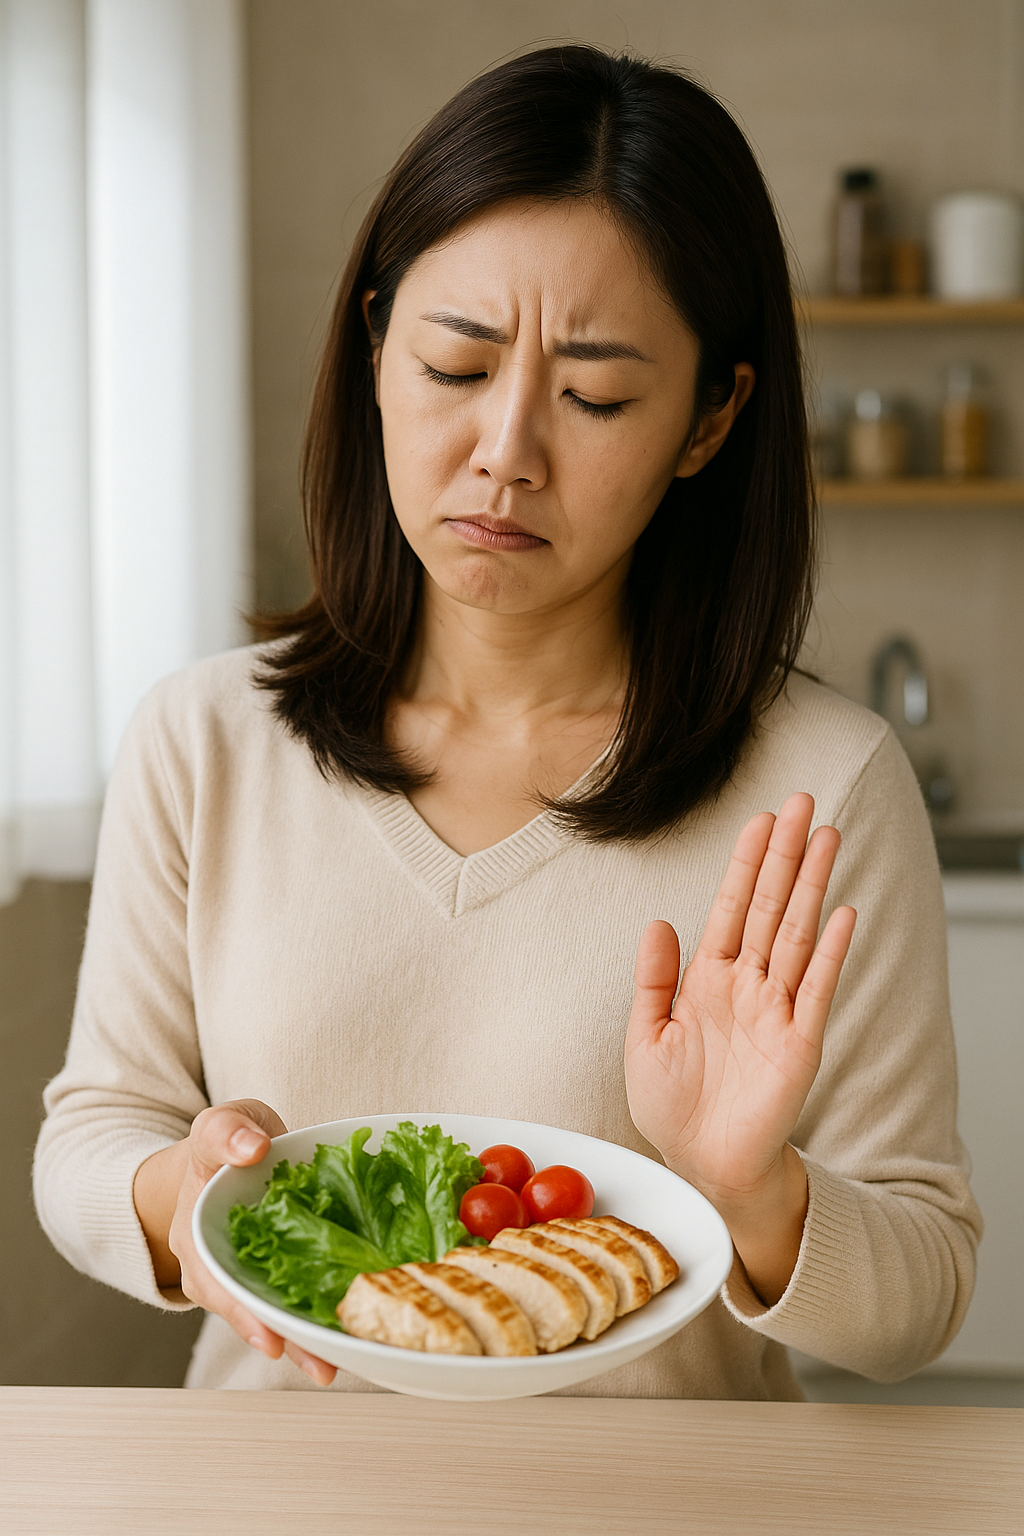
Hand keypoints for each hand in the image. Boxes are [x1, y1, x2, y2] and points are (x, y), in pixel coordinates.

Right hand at [134, 1100, 336, 1385]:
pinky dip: (317, 1319)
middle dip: (283, 1340)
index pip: (214, 1280)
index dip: (241, 1311)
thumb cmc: (227, 1143)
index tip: (269, 1337)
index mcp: (195, 1235)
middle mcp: (217, 1269)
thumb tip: (251, 1148)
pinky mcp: (276, 1276)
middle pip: (248, 1313)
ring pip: (273, 1316)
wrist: (233, 1154)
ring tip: (337, 1366)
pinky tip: (347, 1336)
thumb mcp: (220, 1124)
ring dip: (304, 1344)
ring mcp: (247, 1276)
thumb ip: (227, 1131)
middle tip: (320, 1365)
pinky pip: (294, 1301)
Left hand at [624, 794, 855, 1299]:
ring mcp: (777, 1010)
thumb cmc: (672, 1104)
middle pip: (770, 906)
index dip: (745, 864)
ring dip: (812, 885)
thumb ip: (653, 980)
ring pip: (797, 934)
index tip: (759, 820)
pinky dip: (830, 950)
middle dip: (784, 855)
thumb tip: (658, 922)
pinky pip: (817, 988)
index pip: (731, 907)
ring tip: (827, 837)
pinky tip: (841, 911)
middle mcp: (747, 985)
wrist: (701, 1162)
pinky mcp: (799, 1042)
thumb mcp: (644, 1036)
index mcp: (707, 979)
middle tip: (801, 803)